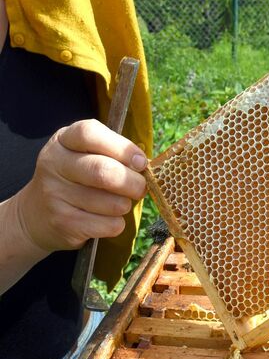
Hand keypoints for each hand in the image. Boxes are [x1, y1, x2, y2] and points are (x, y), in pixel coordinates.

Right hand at [12, 119, 147, 251]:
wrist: (36, 214)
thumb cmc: (75, 179)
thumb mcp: (86, 155)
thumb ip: (113, 153)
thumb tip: (143, 165)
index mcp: (63, 140)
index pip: (89, 133)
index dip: (122, 148)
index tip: (140, 162)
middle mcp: (54, 164)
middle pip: (104, 171)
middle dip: (134, 183)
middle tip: (140, 188)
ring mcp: (55, 194)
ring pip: (112, 203)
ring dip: (125, 205)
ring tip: (119, 203)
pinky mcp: (63, 222)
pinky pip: (108, 225)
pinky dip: (117, 224)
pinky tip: (107, 219)